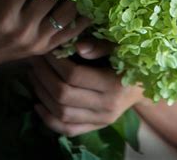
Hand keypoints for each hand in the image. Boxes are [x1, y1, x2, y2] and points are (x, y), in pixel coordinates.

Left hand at [27, 38, 145, 136]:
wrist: (143, 86)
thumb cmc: (130, 60)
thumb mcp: (120, 48)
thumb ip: (100, 46)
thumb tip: (77, 47)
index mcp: (113, 84)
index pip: (74, 75)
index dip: (55, 62)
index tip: (47, 50)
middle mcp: (107, 107)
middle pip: (64, 94)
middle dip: (44, 76)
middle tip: (35, 60)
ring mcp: (100, 120)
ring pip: (62, 113)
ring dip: (42, 94)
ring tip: (33, 75)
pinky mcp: (95, 127)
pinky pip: (67, 129)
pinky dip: (48, 119)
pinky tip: (37, 104)